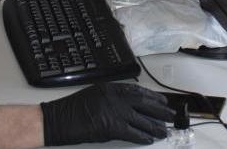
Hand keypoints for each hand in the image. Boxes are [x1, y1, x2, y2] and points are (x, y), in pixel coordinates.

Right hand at [41, 82, 173, 145]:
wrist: (56, 119)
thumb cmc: (71, 110)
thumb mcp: (94, 95)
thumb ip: (112, 98)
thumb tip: (130, 107)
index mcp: (111, 88)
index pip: (138, 91)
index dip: (153, 97)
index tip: (163, 101)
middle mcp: (114, 97)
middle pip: (144, 103)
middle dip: (159, 110)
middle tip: (170, 115)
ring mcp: (113, 111)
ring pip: (141, 119)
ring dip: (154, 125)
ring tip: (164, 130)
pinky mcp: (110, 126)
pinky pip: (131, 132)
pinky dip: (142, 136)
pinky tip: (149, 139)